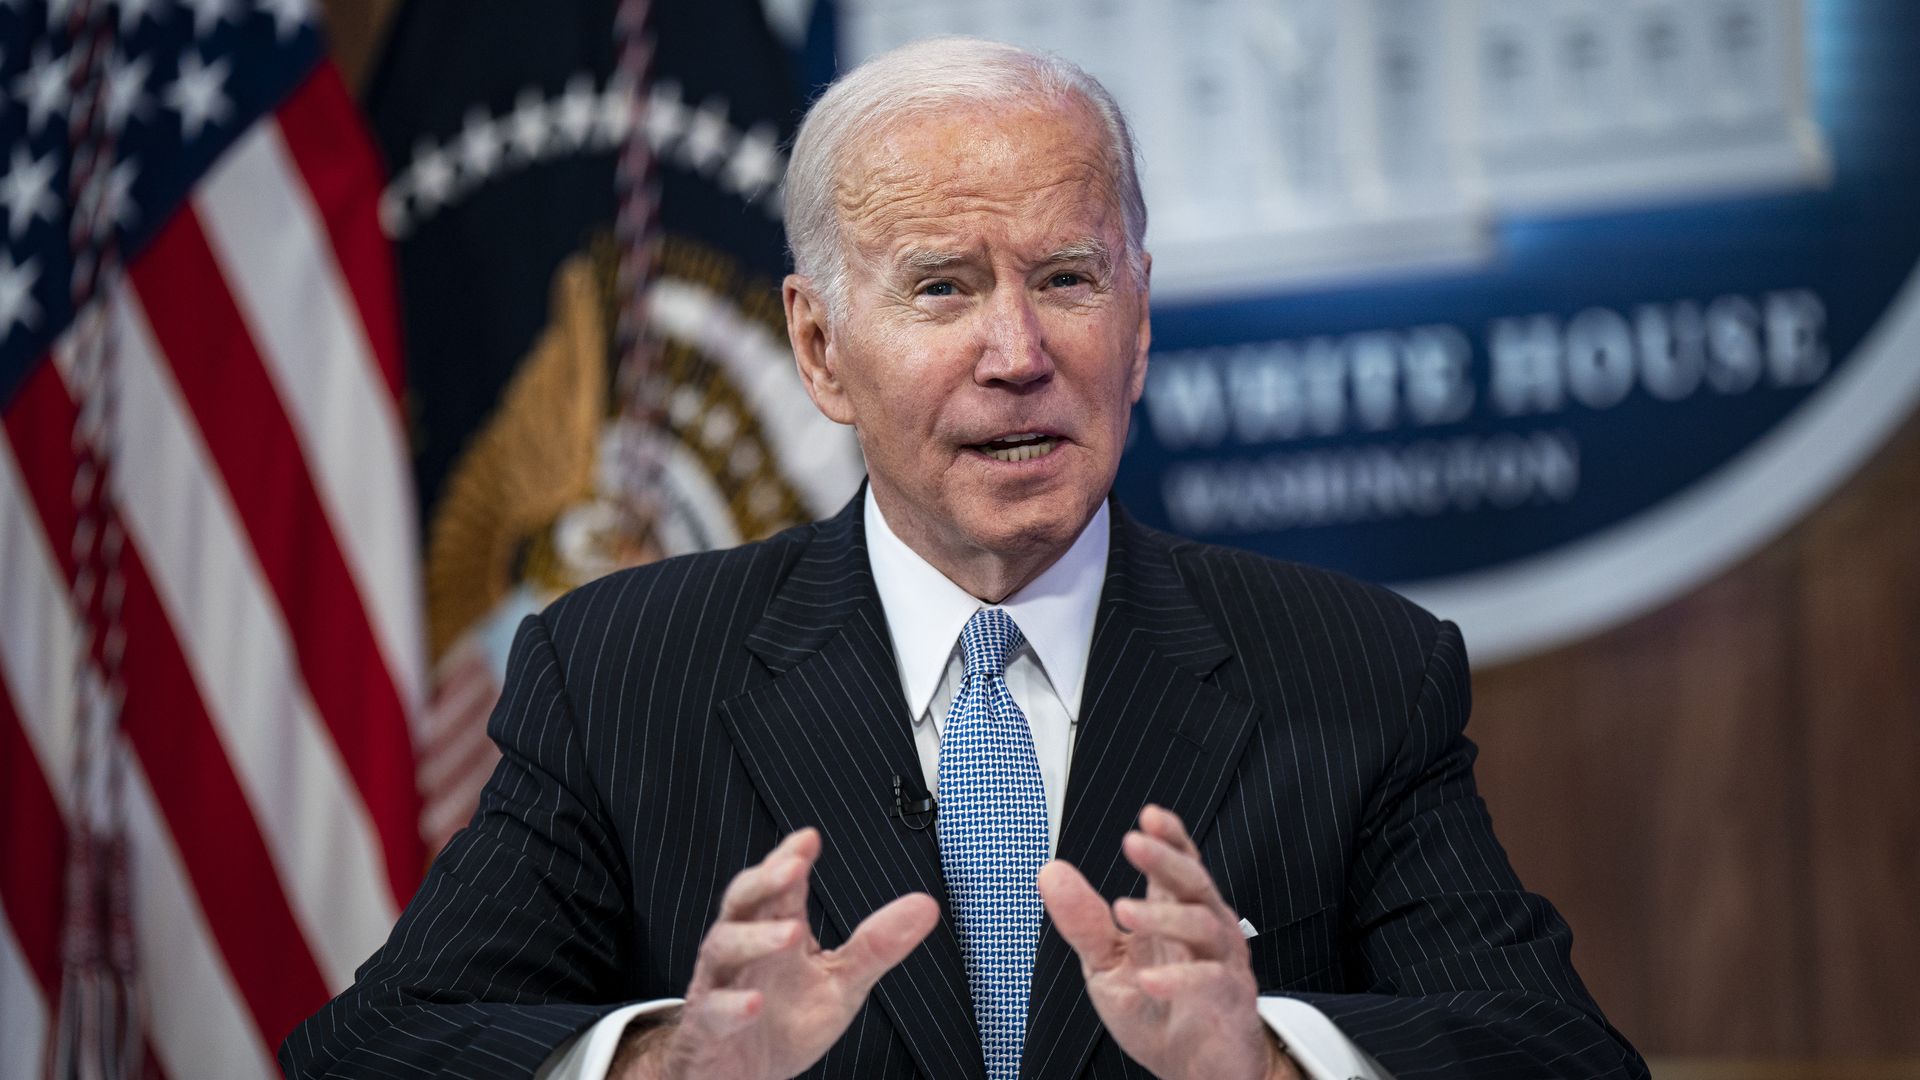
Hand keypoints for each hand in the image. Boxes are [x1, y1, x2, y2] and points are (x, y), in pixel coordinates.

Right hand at [617, 828, 939, 1079]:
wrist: (744, 1075)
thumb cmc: (786, 1021)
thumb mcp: (842, 982)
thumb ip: (877, 945)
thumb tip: (926, 906)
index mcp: (777, 931)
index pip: (779, 885)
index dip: (790, 859)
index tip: (810, 838)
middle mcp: (745, 950)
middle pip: (744, 901)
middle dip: (766, 880)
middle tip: (793, 866)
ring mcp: (722, 984)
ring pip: (724, 947)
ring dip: (755, 938)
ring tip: (791, 932)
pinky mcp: (709, 1026)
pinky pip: (714, 1009)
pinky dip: (733, 1006)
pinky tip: (755, 1004)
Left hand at [1038, 805, 1299, 1079]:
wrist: (1195, 1072)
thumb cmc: (1158, 1013)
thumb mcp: (1107, 963)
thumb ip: (1083, 920)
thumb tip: (1050, 873)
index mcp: (1176, 913)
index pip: (1179, 863)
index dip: (1169, 837)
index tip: (1149, 816)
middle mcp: (1205, 929)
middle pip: (1194, 881)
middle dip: (1165, 858)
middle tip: (1134, 843)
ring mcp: (1222, 963)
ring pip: (1202, 924)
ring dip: (1162, 915)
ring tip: (1124, 912)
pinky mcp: (1229, 1000)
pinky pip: (1210, 980)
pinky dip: (1179, 978)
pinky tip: (1151, 979)